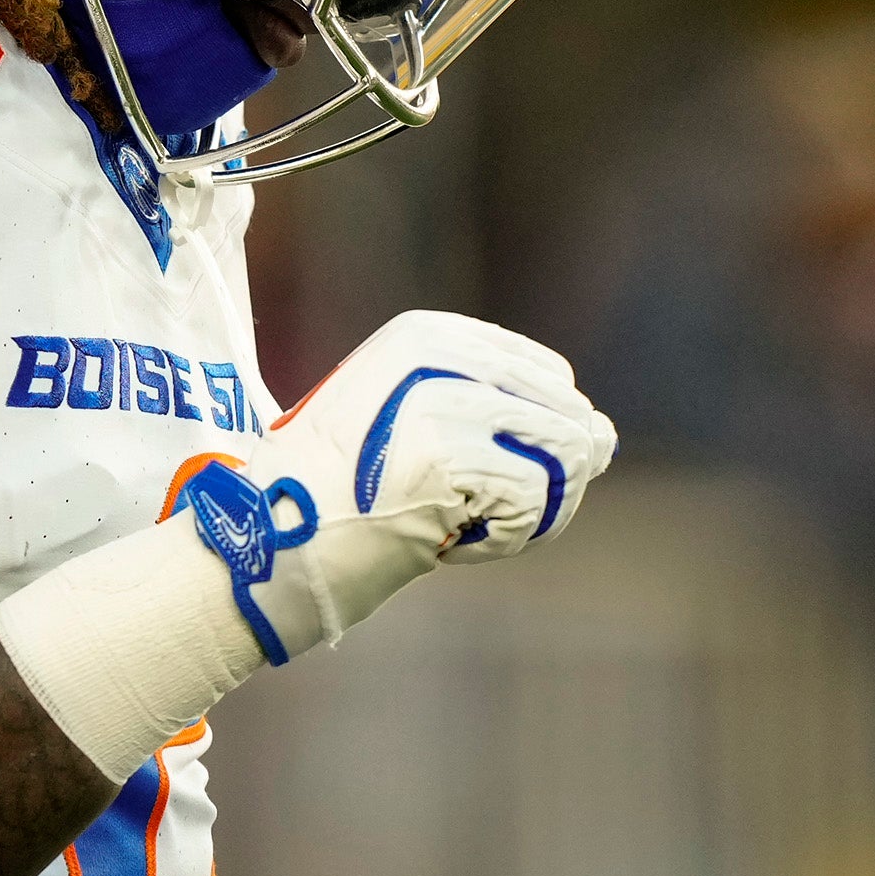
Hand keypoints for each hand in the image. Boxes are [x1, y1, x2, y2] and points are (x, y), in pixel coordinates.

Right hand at [181, 311, 615, 664]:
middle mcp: (440, 355)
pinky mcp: (451, 457)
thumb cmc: (341, 495)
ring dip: (528, 512)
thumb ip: (510, 420)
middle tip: (467, 510)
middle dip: (540, 479)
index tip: (465, 474)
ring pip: (562, 457)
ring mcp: (446, 403)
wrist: (267, 538)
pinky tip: (454, 541)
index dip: (529, 439)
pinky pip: (537, 501)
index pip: (547, 376)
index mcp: (428, 333)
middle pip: (564, 414)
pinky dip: (509, 537)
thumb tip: (607, 436)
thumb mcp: (416, 427)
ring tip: (461, 524)